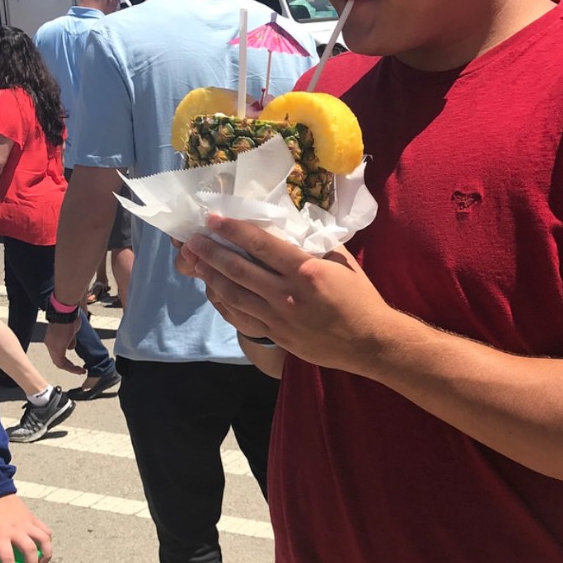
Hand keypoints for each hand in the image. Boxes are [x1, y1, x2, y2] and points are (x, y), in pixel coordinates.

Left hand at [43, 319, 85, 375]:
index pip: (58, 354)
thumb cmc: (69, 318)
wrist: (65, 312)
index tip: (76, 364)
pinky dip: (71, 367)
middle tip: (79, 370)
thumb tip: (70, 346)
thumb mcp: (71, 331)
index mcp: (52, 340)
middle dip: (69, 367)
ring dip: (71, 368)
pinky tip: (79, 369)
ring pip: (60, 363)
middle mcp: (49, 344)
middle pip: (58, 361)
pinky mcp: (56, 349)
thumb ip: (70, 340)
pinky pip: (62, 363)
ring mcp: (52, 347)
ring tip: (81, 371)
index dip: (67, 361)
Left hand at [176, 216, 392, 374]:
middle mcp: (287, 293)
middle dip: (212, 252)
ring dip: (212, 276)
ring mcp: (278, 317)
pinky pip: (242, 317)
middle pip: (240, 269)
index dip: (234, 231)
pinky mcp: (276, 334)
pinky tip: (214, 292)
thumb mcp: (341, 262)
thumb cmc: (359, 297)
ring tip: (195, 262)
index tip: (214, 220)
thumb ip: (313, 247)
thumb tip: (288, 231)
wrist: (369, 342)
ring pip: (235, 294)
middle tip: (193, 239)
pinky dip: (224, 303)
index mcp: (305, 270)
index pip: (261, 245)